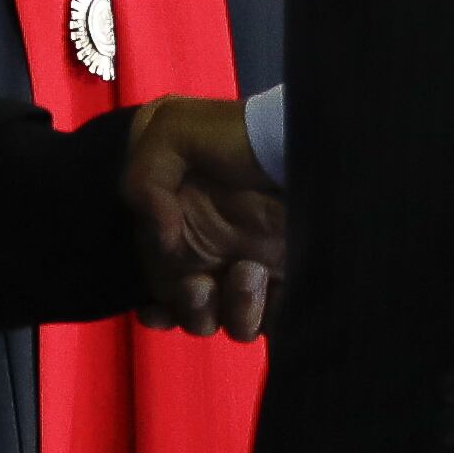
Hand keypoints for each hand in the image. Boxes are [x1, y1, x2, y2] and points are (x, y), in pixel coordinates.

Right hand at [121, 95, 284, 342]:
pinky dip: (265, 314)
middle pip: (194, 311)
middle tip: (200, 285)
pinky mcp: (292, 280)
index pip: (159, 282)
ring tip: (248, 271)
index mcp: (185, 225)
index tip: (154, 307)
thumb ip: (144, 180)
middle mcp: (218, 252)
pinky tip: (268, 283)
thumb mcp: (172, 130)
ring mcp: (256, 267)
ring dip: (231, 309)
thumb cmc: (239, 134)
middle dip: (192, 309)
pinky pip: (273, 321)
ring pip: (232, 322)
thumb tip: (162, 241)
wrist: (309, 136)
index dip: (155, 307)